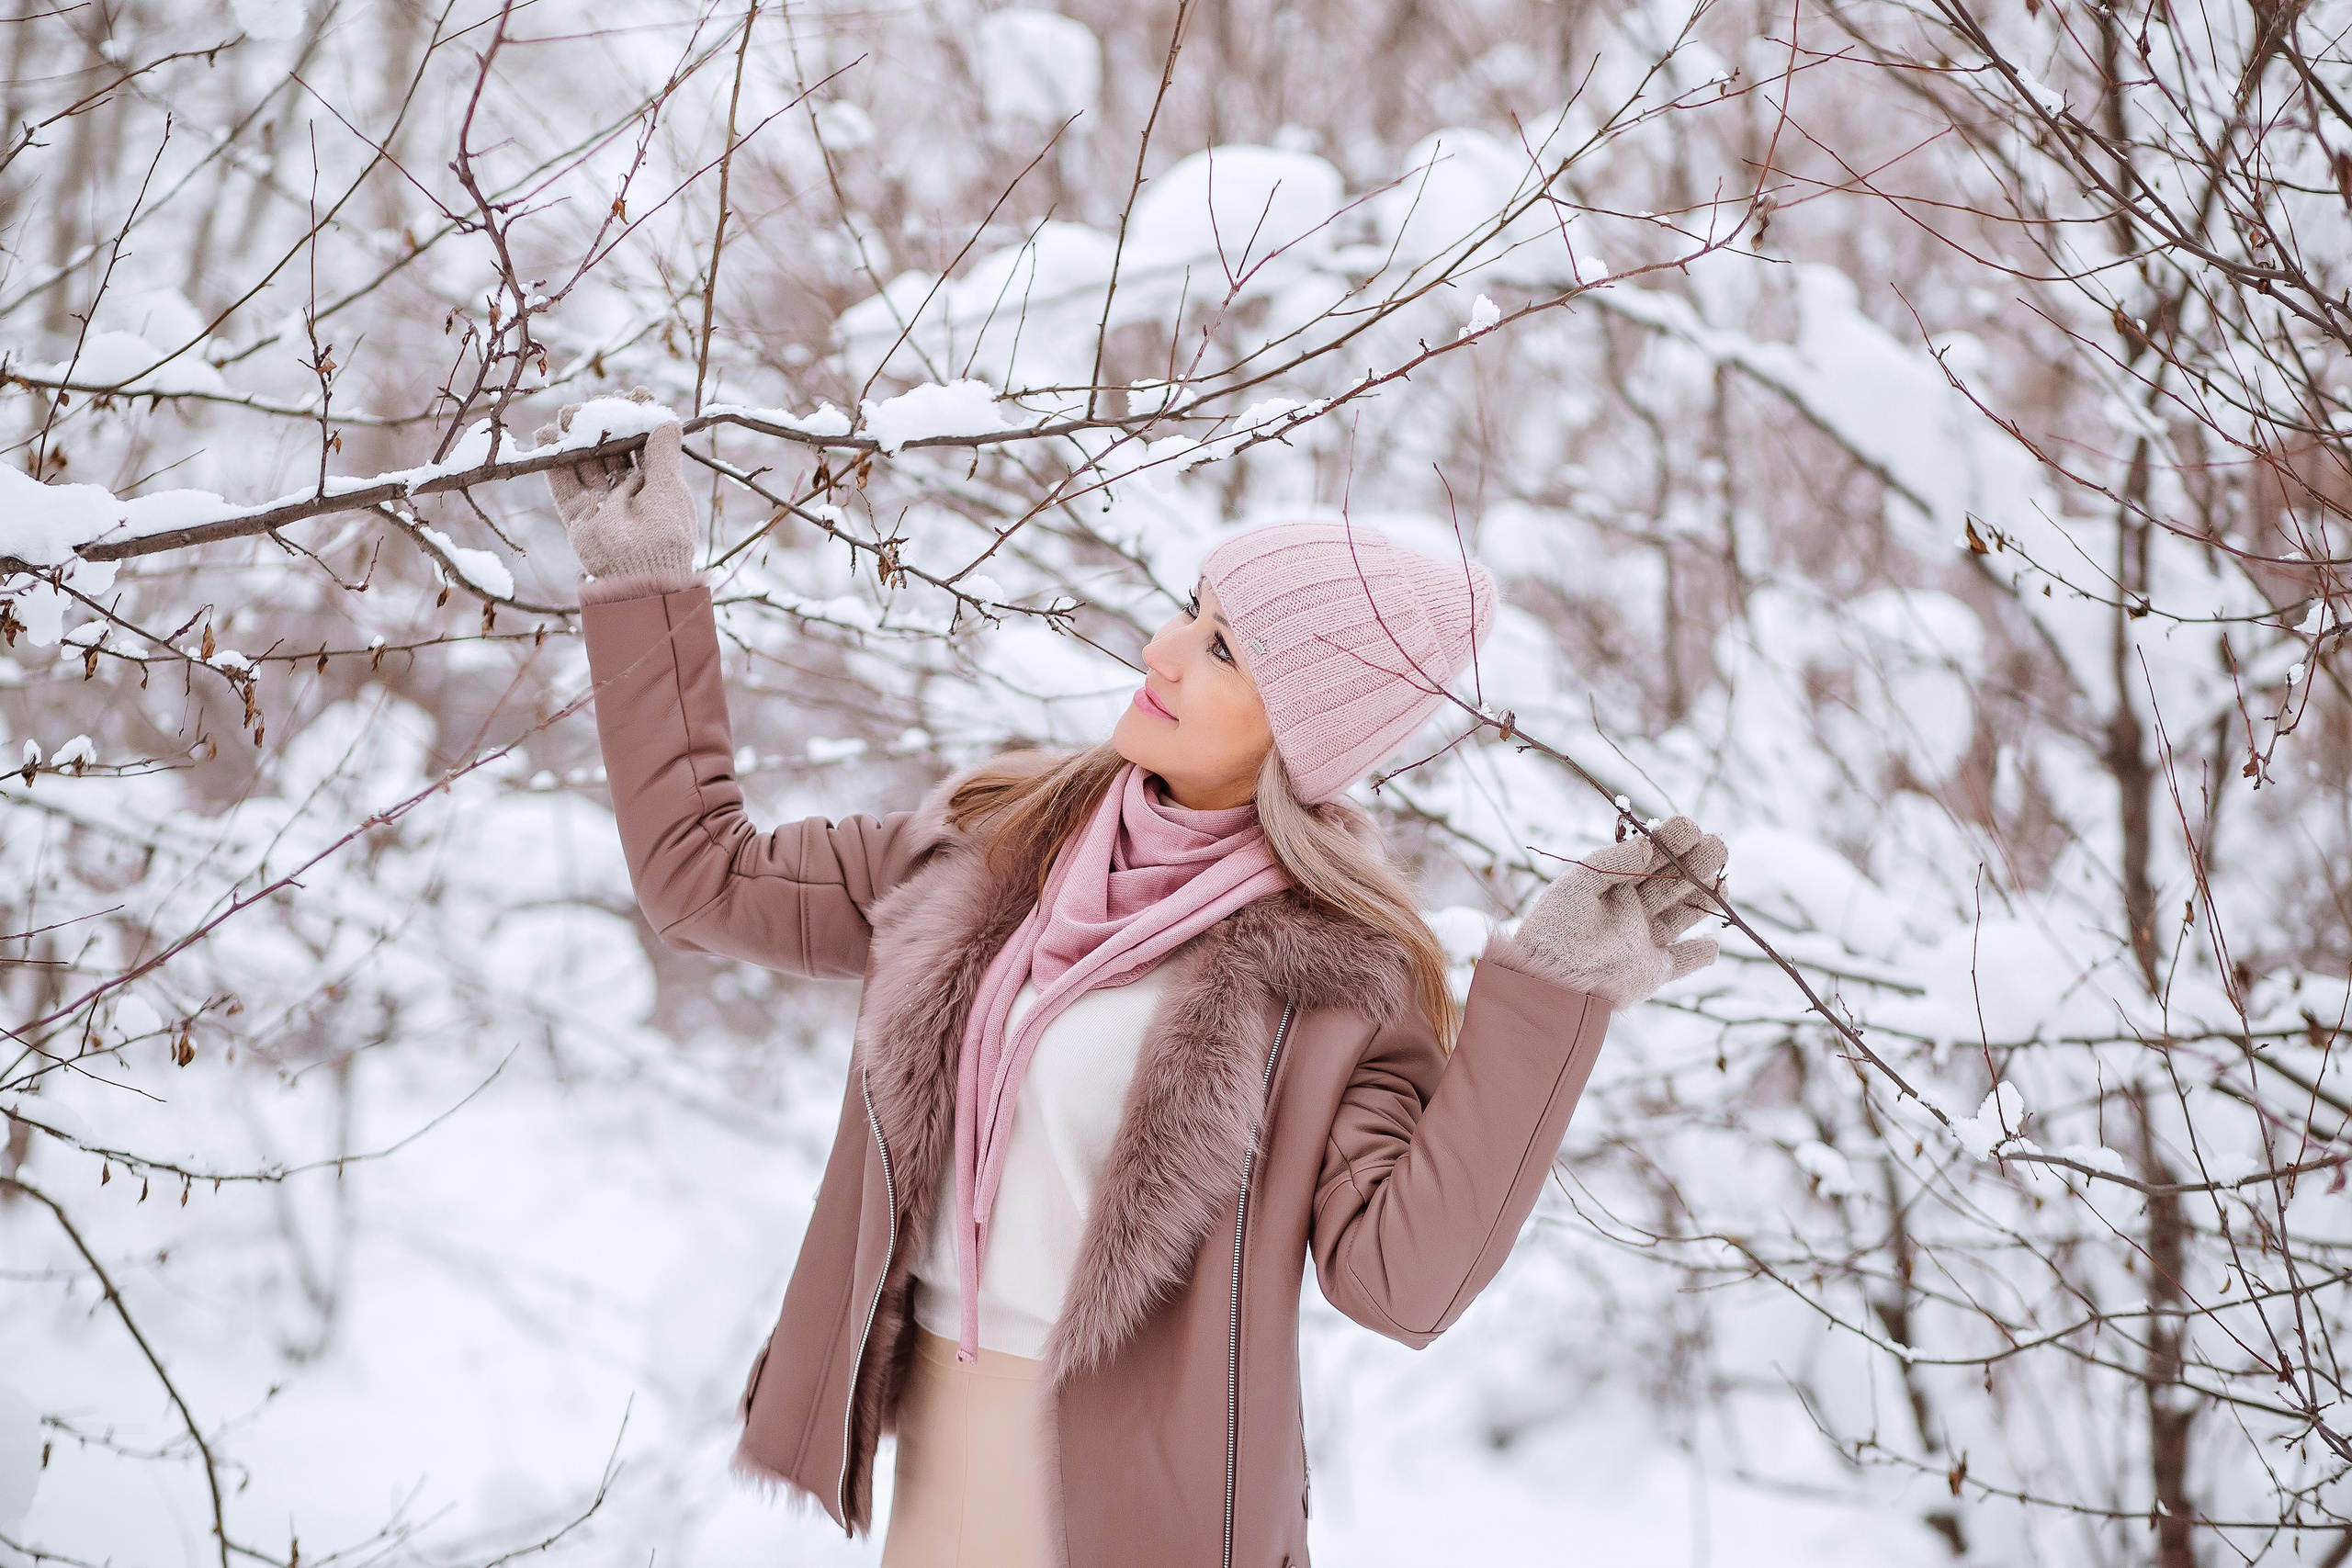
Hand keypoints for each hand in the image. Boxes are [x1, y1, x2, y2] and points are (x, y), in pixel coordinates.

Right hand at [536, 387, 695, 583]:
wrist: (642, 574)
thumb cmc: (666, 532)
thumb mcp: (670, 489)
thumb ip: (664, 454)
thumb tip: (667, 420)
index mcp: (656, 486)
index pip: (645, 444)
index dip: (639, 418)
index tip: (634, 392)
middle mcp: (627, 492)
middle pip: (611, 449)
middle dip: (603, 422)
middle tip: (595, 402)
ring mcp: (600, 502)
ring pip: (584, 461)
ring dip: (576, 436)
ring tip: (568, 413)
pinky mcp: (577, 514)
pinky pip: (561, 482)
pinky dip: (553, 459)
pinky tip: (546, 435)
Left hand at [1512, 816, 1727, 1007]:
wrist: (1548, 981)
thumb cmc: (1554, 929)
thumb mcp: (1574, 886)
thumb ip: (1610, 862)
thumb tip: (1646, 844)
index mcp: (1610, 888)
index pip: (1647, 859)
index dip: (1669, 843)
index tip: (1690, 826)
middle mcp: (1629, 912)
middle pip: (1670, 883)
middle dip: (1695, 864)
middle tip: (1717, 845)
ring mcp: (1642, 941)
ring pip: (1681, 916)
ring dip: (1703, 899)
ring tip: (1723, 882)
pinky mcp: (1651, 972)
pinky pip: (1682, 962)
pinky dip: (1699, 955)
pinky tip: (1713, 944)